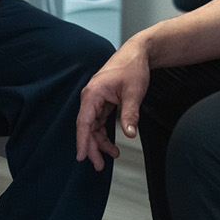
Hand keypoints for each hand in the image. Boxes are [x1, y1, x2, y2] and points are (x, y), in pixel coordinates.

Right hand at [76, 38, 148, 171]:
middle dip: (92, 147)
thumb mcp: (134, 93)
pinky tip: (112, 144)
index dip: (82, 141)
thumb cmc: (132, 68)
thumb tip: (130, 134)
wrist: (138, 53)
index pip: (83, 122)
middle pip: (86, 127)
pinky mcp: (103, 101)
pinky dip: (104, 133)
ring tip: (112, 155)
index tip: (81, 157)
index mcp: (93, 94)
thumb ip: (130, 114)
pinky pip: (99, 122)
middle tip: (99, 165)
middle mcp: (91, 97)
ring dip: (100, 142)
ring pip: (93, 126)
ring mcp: (96, 100)